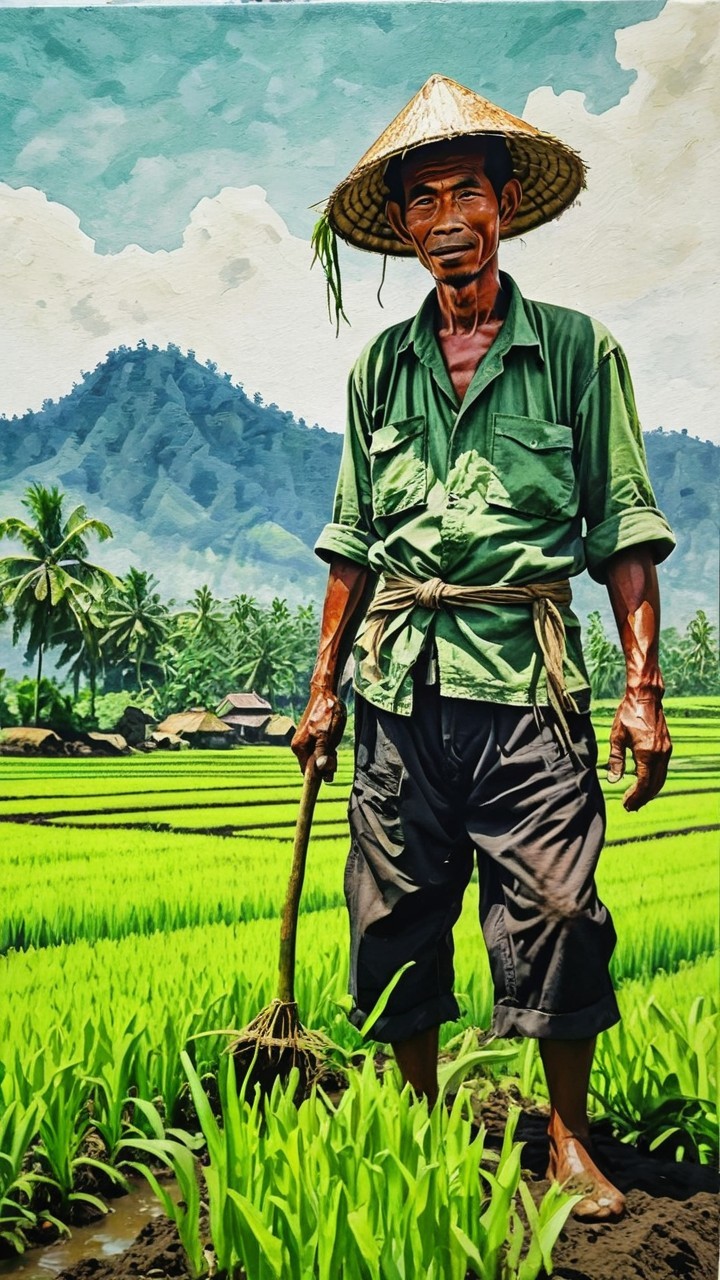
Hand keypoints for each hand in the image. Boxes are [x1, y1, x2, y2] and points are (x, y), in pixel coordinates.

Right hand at [291, 686, 346, 780]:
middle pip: (313, 767)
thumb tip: (322, 774)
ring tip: (333, 743)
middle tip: (334, 754)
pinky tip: (332, 740)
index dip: (317, 779)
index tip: (328, 780)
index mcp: (299, 748)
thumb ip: (323, 756)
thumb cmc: (327, 714)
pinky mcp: (310, 737)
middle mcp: (298, 746)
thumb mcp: (327, 737)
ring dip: (327, 756)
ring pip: (317, 758)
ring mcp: (304, 741)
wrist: (326, 693)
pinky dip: (327, 750)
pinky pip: (318, 750)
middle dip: (325, 765)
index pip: (307, 773)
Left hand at [606, 692, 671, 810]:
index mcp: (647, 754)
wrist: (645, 698)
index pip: (643, 783)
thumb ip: (616, 760)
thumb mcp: (616, 737)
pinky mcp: (666, 746)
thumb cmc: (627, 714)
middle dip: (642, 798)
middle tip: (630, 807)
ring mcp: (666, 750)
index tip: (626, 804)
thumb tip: (613, 780)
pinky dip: (654, 779)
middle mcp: (660, 754)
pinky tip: (643, 783)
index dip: (635, 796)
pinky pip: (662, 769)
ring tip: (636, 799)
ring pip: (660, 778)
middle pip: (654, 785)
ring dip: (649, 791)